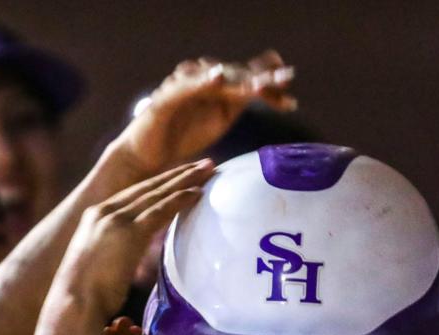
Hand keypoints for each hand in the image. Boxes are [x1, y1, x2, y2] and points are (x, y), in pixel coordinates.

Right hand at [55, 159, 213, 316]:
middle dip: (178, 173)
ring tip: (209, 169)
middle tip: (204, 164)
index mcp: (95, 217)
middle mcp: (104, 212)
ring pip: (158, 193)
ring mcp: (116, 220)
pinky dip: (181, 199)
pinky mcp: (129, 232)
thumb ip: (113, 253)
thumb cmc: (84, 297)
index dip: (160, 183)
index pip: (134, 194)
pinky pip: (161, 211)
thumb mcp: (97, 265)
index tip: (180, 176)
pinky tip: (198, 192)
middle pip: (148, 187)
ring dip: (186, 179)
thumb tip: (125, 261)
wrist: (73, 304)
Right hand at [112, 50, 296, 174]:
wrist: (146, 156)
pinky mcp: (165, 100)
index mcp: (217, 90)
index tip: (292, 91)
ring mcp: (183, 89)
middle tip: (288, 78)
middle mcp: (202, 83)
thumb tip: (271, 101)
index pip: (247, 79)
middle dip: (263, 77)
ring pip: (214, 77)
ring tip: (261, 79)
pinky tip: (219, 78)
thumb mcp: (218, 121)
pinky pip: (185, 88)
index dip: (269, 80)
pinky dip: (201, 81)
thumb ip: (238, 106)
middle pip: (237, 74)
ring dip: (239, 76)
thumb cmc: (182, 137)